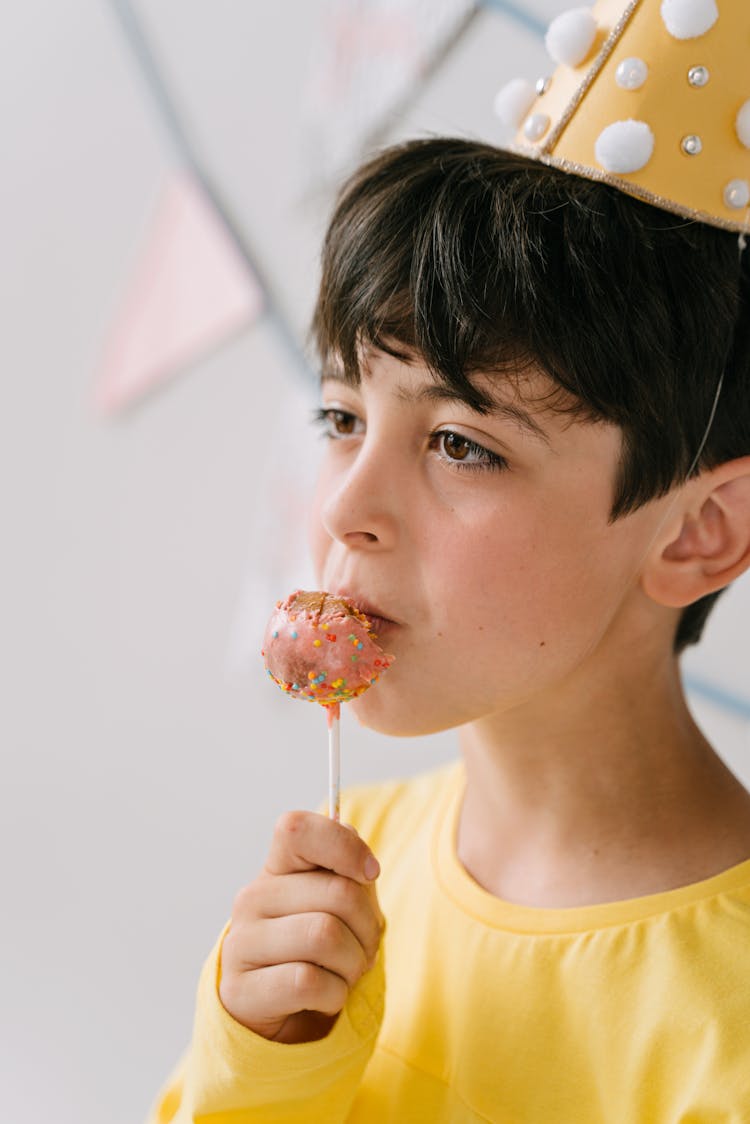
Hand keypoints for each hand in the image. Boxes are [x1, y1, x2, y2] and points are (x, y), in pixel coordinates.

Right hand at [219, 811, 384, 1043]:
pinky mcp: (240, 990)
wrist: (282, 1017)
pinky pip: (309, 982)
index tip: (369, 873)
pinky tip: (325, 997)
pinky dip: (334, 994)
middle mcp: (252, 898)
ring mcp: (240, 943)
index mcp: (277, 868)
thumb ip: (349, 875)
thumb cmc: (319, 950)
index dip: (343, 846)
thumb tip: (363, 864)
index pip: (297, 829)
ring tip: (346, 972)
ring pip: (325, 936)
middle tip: (365, 946)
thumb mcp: (338, 907)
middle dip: (369, 926)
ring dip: (354, 963)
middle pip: (338, 893)